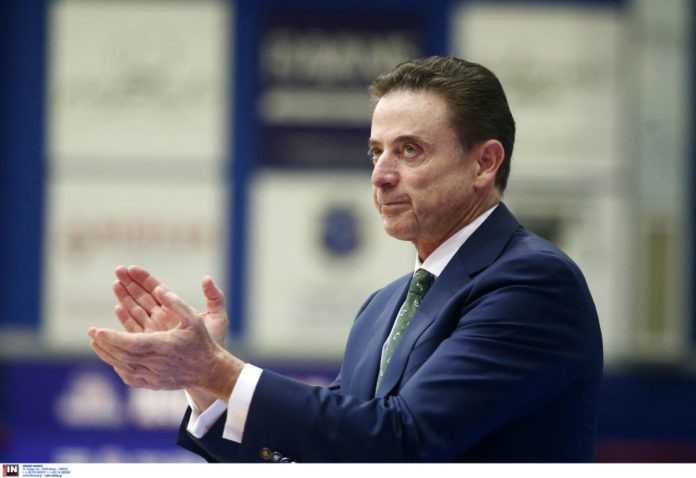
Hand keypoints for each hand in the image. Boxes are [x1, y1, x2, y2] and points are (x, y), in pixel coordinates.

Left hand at [89, 287, 243, 395]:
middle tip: (91, 332)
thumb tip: (159, 288)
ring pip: (122, 366)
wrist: (209, 371)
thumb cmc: (201, 342)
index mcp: (162, 346)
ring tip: (96, 343)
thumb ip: (176, 303)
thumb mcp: (193, 319)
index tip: (96, 330)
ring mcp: (153, 376)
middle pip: (121, 355)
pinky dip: (118, 367)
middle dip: (104, 343)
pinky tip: (112, 358)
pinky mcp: (153, 384)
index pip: (129, 343)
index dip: (110, 337)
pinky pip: (129, 377)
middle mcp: (155, 363)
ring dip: (107, 354)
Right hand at [112, 265, 228, 344]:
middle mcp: (164, 316)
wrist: (209, 367)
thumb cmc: (215, 341)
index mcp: (177, 308)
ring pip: (136, 309)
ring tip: (115, 283)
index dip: (145, 278)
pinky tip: (118, 308)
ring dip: (125, 297)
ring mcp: (156, 329)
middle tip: (118, 270)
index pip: (157, 289)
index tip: (132, 268)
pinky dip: (126, 318)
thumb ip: (214, 297)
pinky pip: (135, 328)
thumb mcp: (218, 317)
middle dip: (130, 283)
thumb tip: (206, 278)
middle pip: (143, 296)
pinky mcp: (150, 342)